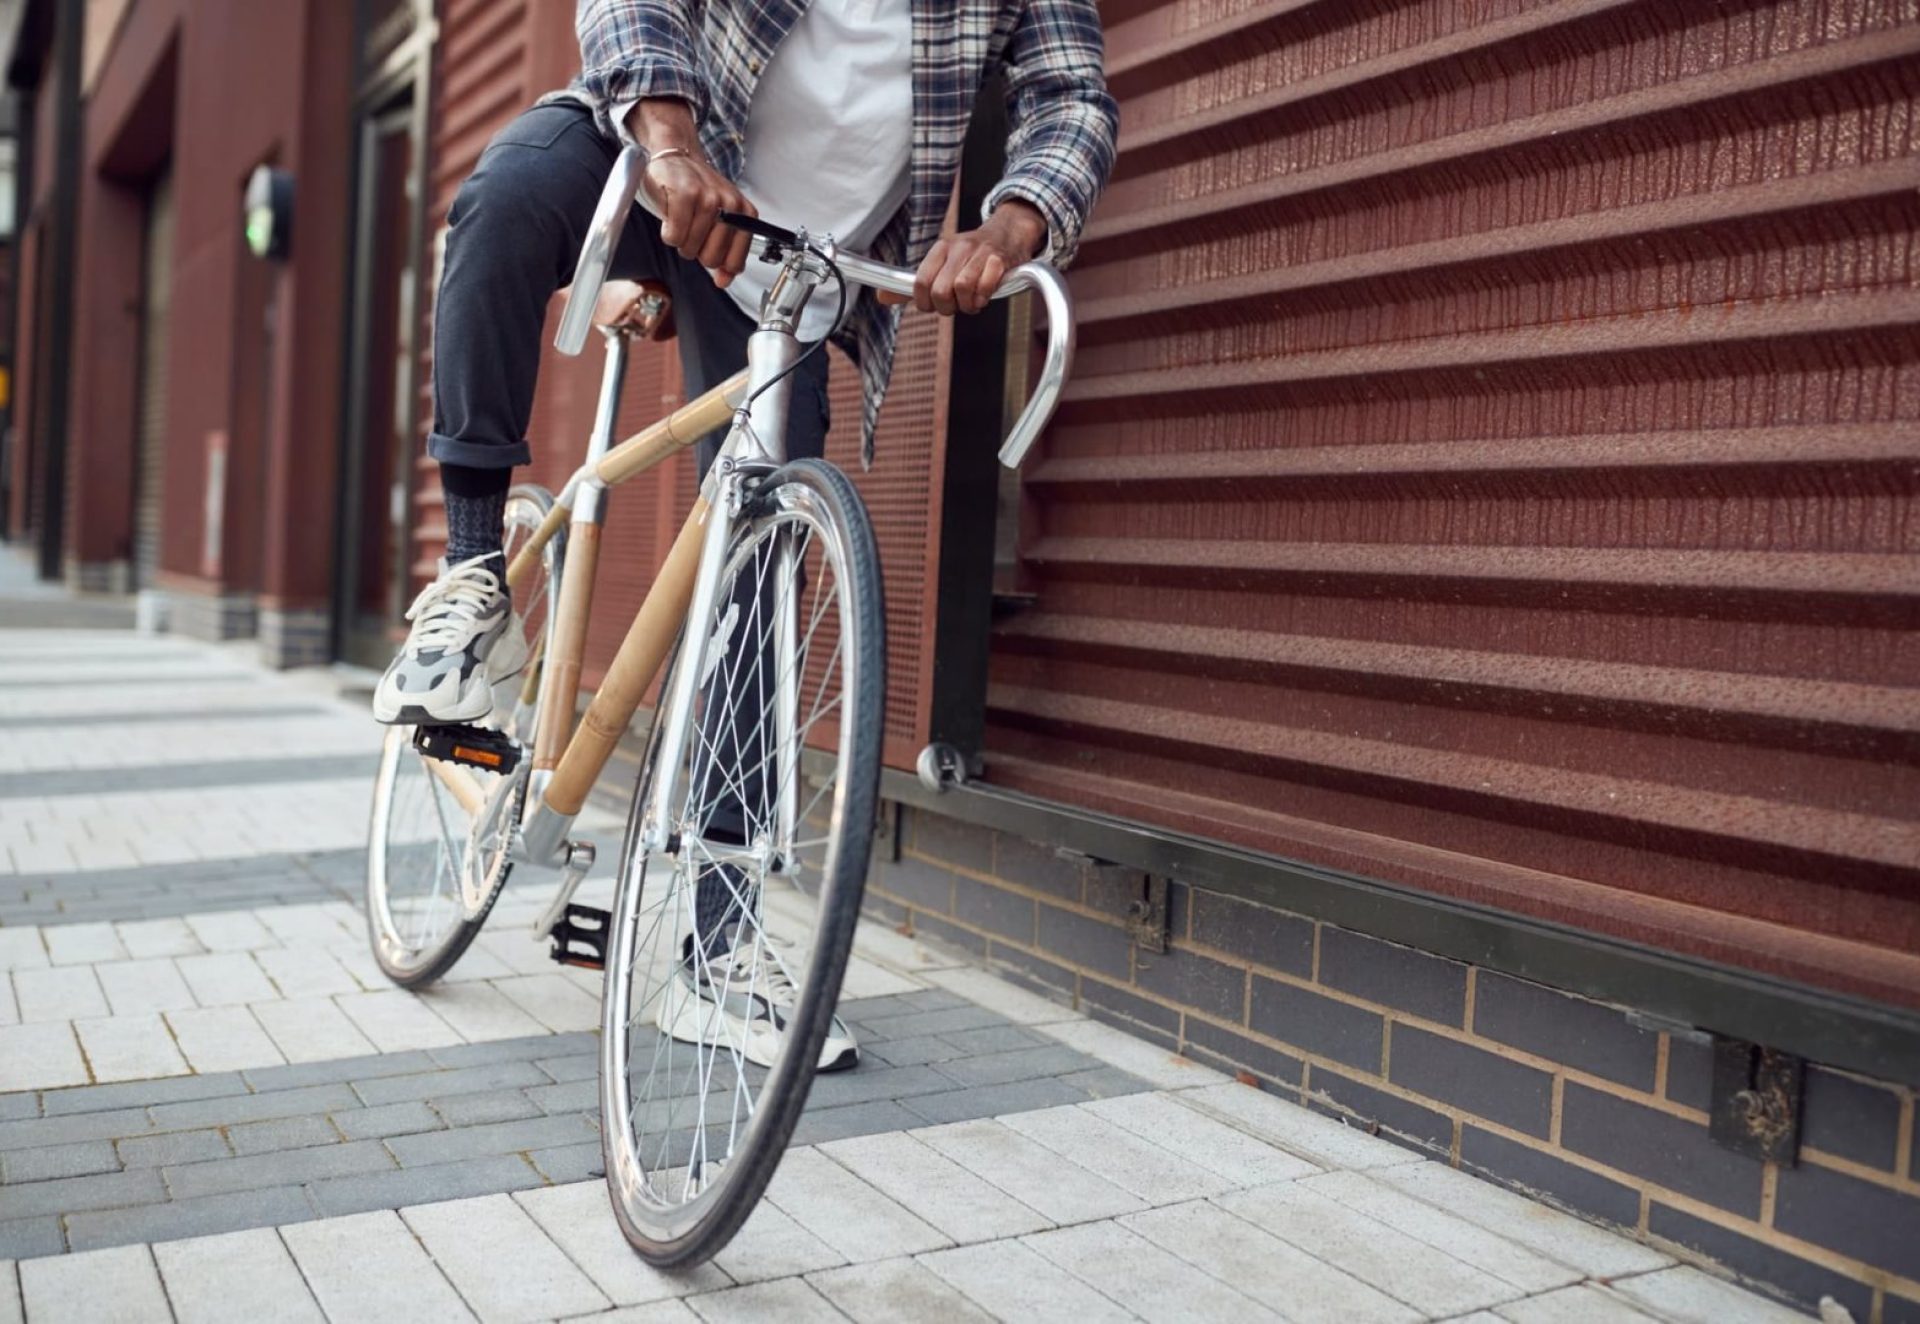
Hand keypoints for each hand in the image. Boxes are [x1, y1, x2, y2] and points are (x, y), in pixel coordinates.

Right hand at [629, 99, 756, 286]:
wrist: (675, 156)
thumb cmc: (695, 190)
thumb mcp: (718, 222)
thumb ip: (724, 253)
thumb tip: (724, 281)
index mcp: (745, 214)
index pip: (735, 262)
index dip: (717, 262)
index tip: (707, 248)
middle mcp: (731, 205)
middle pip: (711, 259)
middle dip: (695, 250)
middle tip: (691, 229)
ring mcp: (709, 199)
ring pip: (690, 249)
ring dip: (680, 239)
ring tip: (681, 218)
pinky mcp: (685, 195)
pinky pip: (674, 237)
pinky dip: (667, 232)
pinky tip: (670, 215)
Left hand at [882, 201, 1046, 314]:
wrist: (1008, 234)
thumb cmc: (972, 257)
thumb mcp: (941, 266)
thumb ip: (913, 286)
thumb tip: (881, 297)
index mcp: (940, 249)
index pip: (920, 283)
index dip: (925, 302)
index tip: (934, 305)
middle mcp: (957, 248)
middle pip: (940, 291)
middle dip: (948, 307)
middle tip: (957, 304)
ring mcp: (979, 252)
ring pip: (962, 289)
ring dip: (968, 305)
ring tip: (972, 300)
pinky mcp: (999, 259)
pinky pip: (986, 287)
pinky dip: (984, 297)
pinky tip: (985, 294)